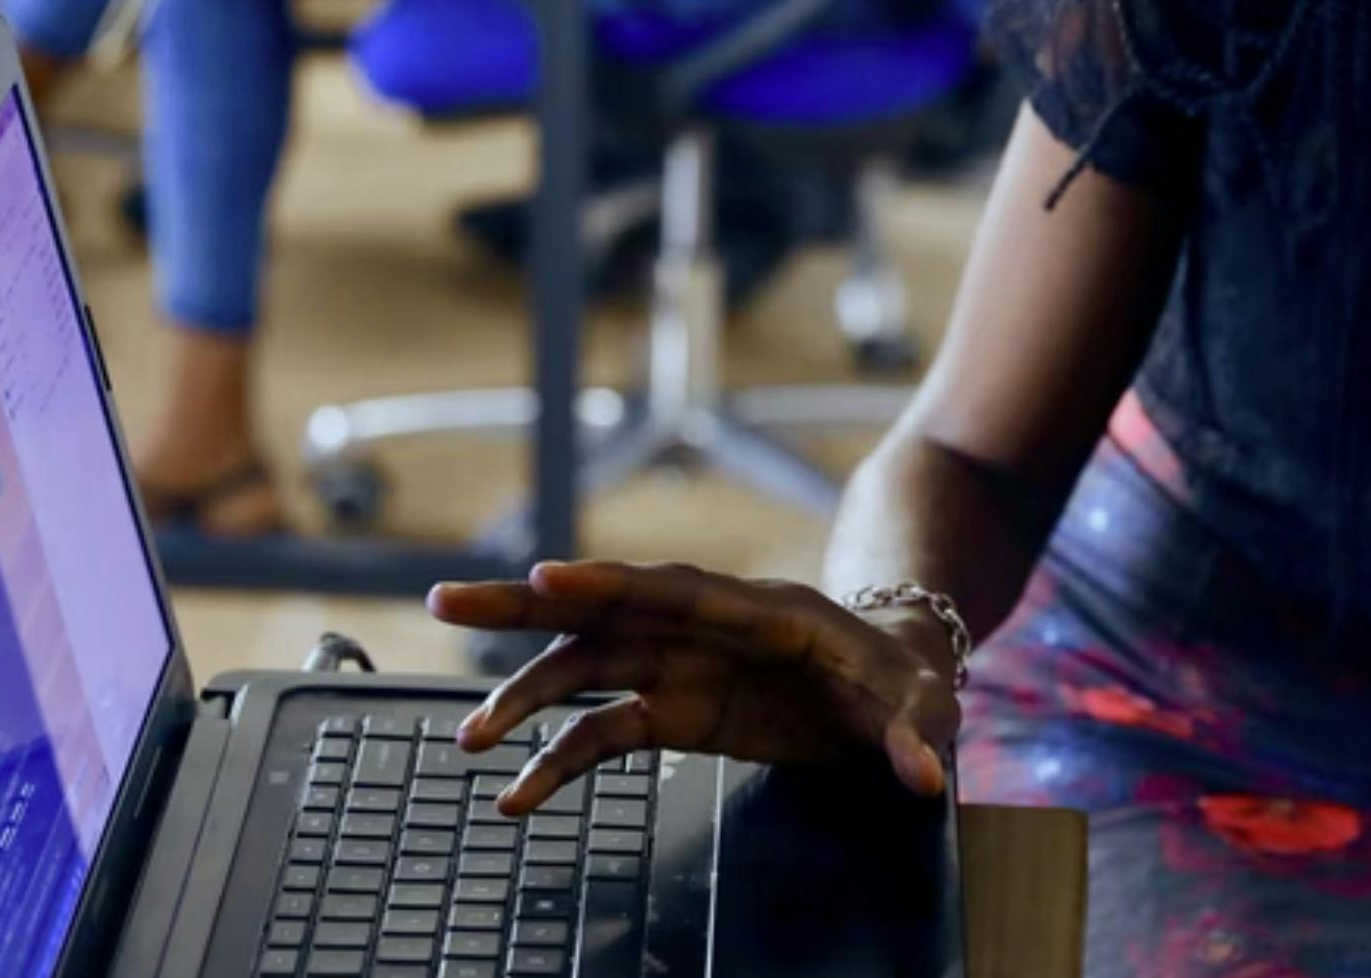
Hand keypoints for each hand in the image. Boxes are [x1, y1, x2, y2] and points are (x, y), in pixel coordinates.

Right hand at [426, 560, 964, 815]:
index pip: (677, 590)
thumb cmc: (906, 679)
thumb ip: (917, 734)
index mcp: (763, 612)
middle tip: (444, 601)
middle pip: (604, 608)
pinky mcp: (676, 708)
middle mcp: (705, 628)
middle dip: (525, 604)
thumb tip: (924, 775)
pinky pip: (603, 732)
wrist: (893, 684)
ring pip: (586, 667)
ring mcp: (683, 665)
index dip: (610, 582)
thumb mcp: (926, 702)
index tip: (547, 576)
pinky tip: (518, 795)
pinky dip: (559, 761)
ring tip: (470, 737)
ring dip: (526, 695)